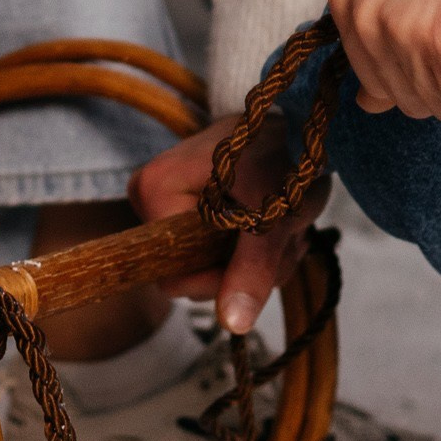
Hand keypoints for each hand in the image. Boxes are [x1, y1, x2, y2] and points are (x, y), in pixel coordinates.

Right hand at [130, 114, 325, 337]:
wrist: (292, 116)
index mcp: (153, 190)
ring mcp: (166, 206)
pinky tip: (278, 223)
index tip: (260, 246)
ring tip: (287, 222)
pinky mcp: (187, 210)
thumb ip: (253, 267)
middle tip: (286, 231)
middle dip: (249, 266)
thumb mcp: (275, 211)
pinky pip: (218, 254)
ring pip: (212, 270)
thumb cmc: (280, 149)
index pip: (174, 274)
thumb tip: (233, 324)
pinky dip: (258, 249)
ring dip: (262, 259)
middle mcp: (147, 199)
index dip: (222, 274)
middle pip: (192, 275)